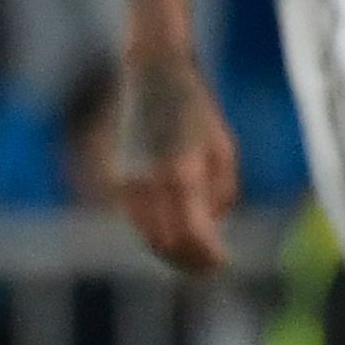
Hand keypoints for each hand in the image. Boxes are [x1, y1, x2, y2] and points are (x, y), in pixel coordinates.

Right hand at [113, 47, 238, 275]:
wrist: (154, 76)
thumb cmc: (196, 109)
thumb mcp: (223, 150)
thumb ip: (221, 193)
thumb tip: (213, 227)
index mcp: (182, 174)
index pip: (194, 235)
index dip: (209, 256)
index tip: (224, 262)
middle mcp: (151, 182)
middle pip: (168, 244)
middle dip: (190, 261)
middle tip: (210, 268)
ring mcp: (130, 181)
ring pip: (148, 236)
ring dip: (171, 252)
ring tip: (193, 258)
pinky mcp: (119, 178)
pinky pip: (137, 220)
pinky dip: (155, 234)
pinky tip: (173, 235)